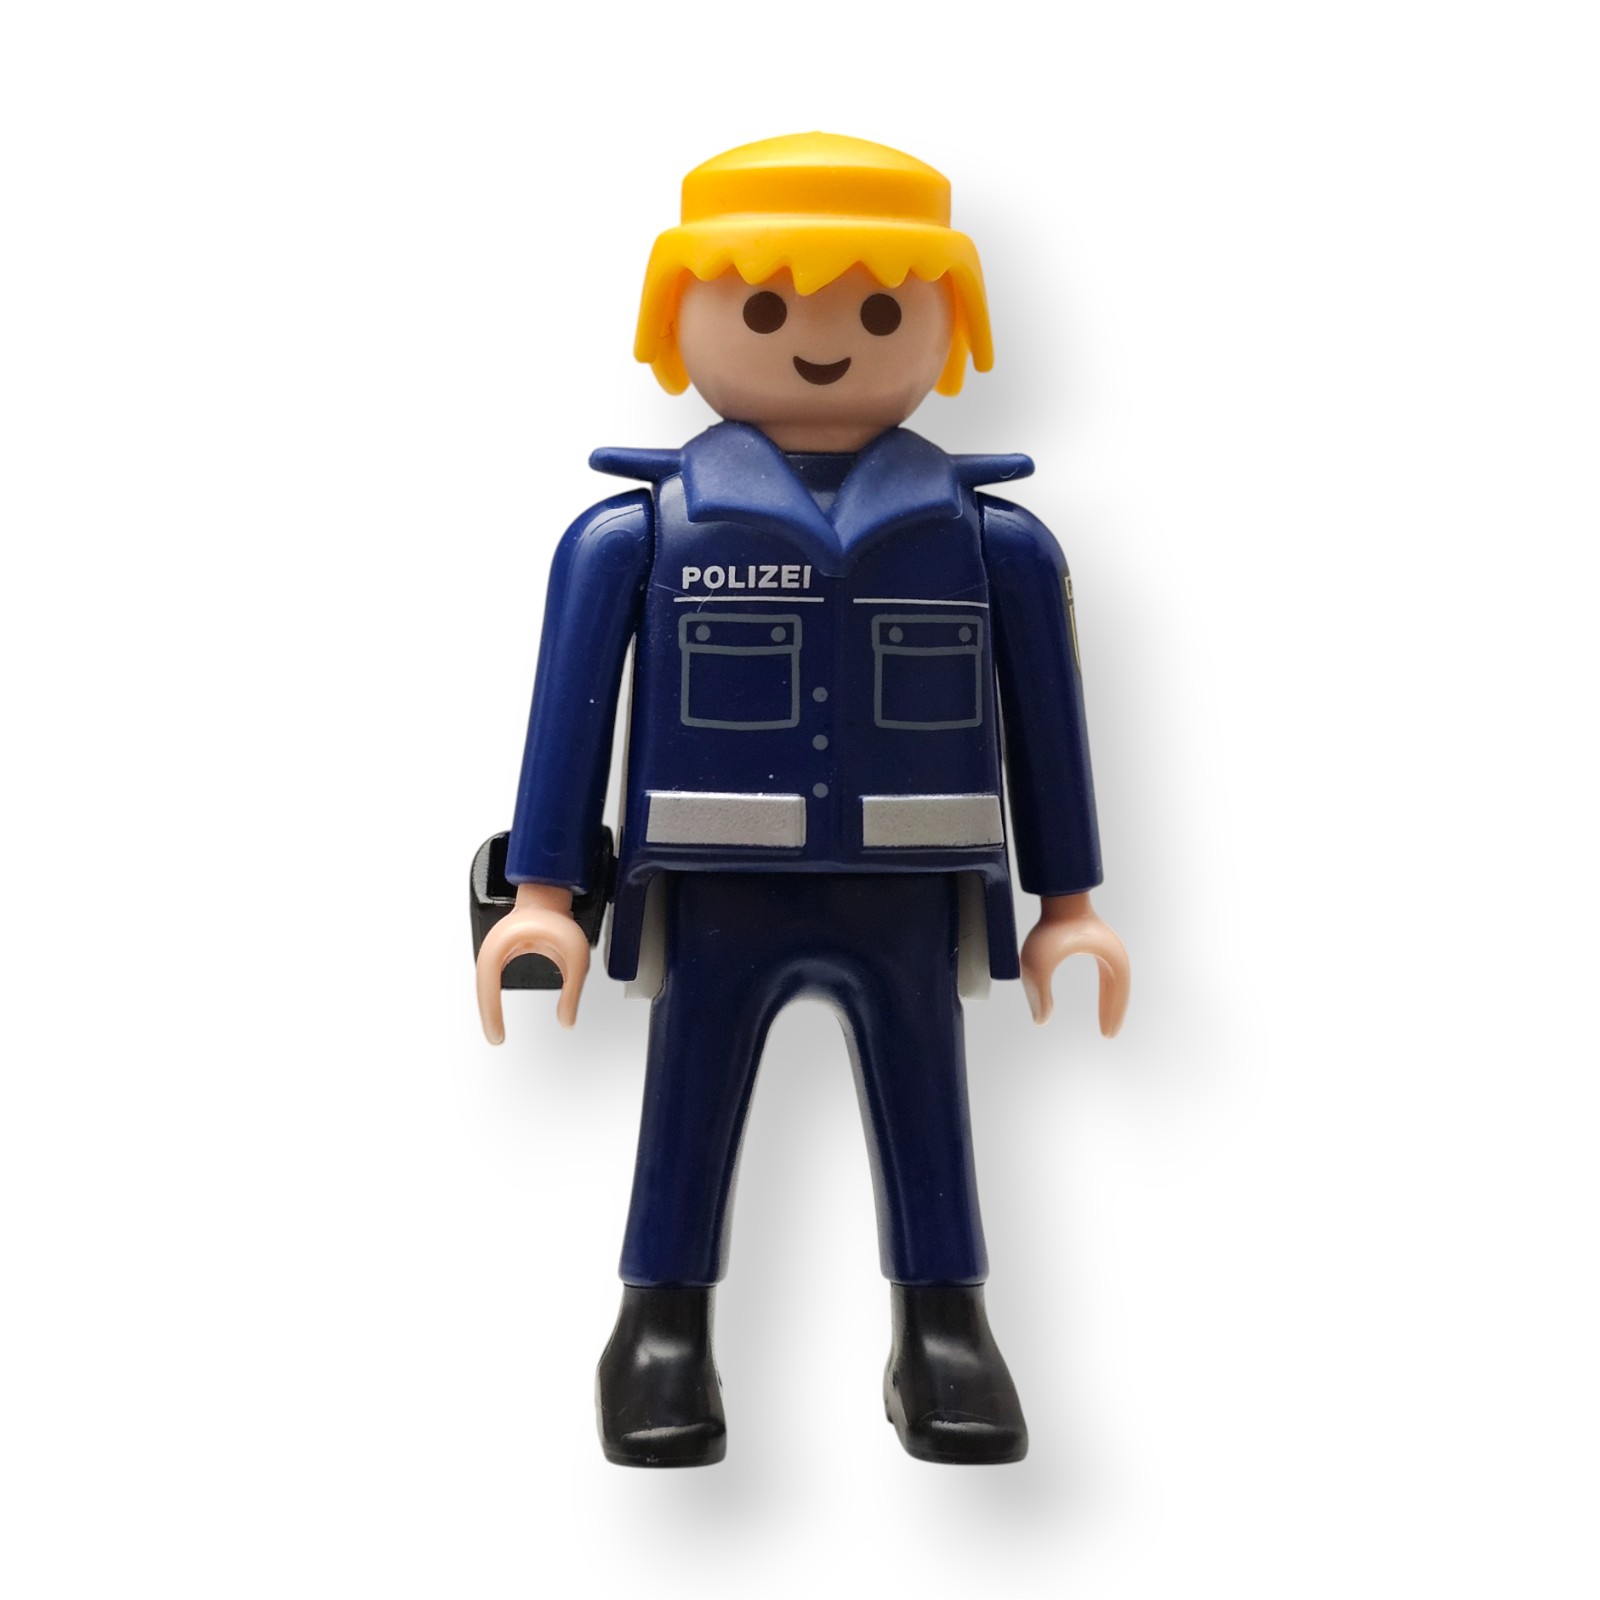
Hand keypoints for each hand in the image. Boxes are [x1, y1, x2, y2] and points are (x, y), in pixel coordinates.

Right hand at [475, 882, 590, 1042]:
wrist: (549, 893)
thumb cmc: (557, 916)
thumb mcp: (575, 958)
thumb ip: (573, 992)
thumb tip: (567, 1021)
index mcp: (502, 947)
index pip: (489, 990)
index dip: (491, 1016)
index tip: (497, 1037)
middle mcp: (493, 949)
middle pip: (482, 990)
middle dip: (487, 1016)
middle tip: (495, 1038)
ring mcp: (494, 949)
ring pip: (484, 984)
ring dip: (487, 1005)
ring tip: (494, 1030)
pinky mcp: (499, 951)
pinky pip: (490, 977)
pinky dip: (492, 995)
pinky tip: (498, 1008)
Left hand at [1018, 892, 1129, 1036]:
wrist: (1056, 895)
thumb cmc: (1050, 926)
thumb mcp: (1038, 962)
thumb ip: (1038, 991)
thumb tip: (1040, 1020)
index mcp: (1111, 957)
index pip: (1118, 992)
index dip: (1113, 1013)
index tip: (1107, 1035)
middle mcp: (1114, 952)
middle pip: (1120, 989)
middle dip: (1114, 1011)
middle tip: (1108, 1034)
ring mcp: (1107, 946)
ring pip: (1115, 982)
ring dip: (1112, 1001)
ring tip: (1106, 1022)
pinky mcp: (1096, 943)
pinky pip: (1107, 974)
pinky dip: (1107, 990)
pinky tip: (1101, 1001)